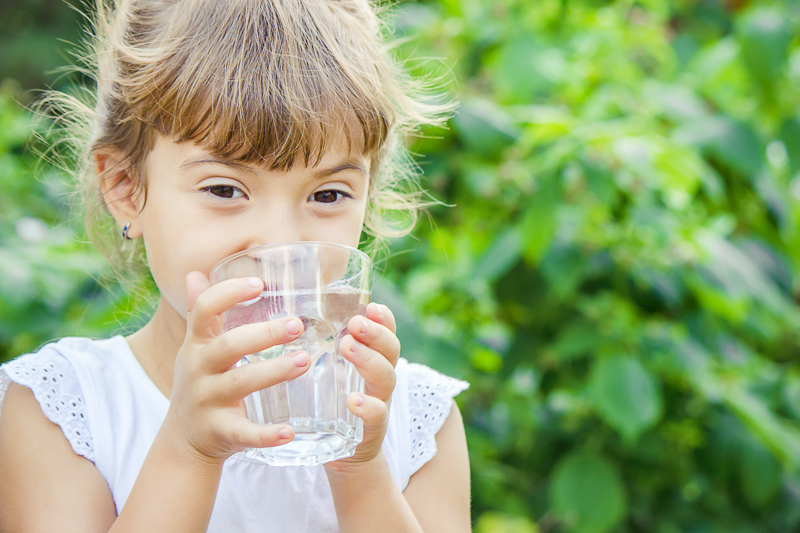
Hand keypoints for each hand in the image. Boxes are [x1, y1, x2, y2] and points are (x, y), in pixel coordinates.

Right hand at [164, 271, 310, 463]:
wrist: (183, 440)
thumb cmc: (200, 382)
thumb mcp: (195, 347)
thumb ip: (199, 313)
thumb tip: (194, 274)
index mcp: (197, 345)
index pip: (204, 311)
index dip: (228, 293)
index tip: (259, 284)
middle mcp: (199, 370)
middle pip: (229, 346)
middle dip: (264, 334)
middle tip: (297, 325)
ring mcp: (207, 401)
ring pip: (240, 383)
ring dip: (274, 372)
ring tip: (304, 361)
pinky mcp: (220, 431)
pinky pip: (244, 432)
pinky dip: (266, 434)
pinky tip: (290, 431)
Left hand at [326, 302, 400, 470]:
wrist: (346, 455)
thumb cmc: (332, 404)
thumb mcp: (331, 372)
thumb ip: (320, 346)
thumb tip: (287, 313)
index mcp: (373, 359)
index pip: (386, 332)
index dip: (384, 319)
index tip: (371, 306)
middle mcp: (381, 377)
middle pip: (390, 349)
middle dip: (375, 333)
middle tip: (355, 323)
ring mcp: (380, 402)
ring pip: (386, 377)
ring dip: (369, 359)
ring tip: (348, 347)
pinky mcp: (372, 429)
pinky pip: (377, 415)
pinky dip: (368, 406)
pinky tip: (353, 400)